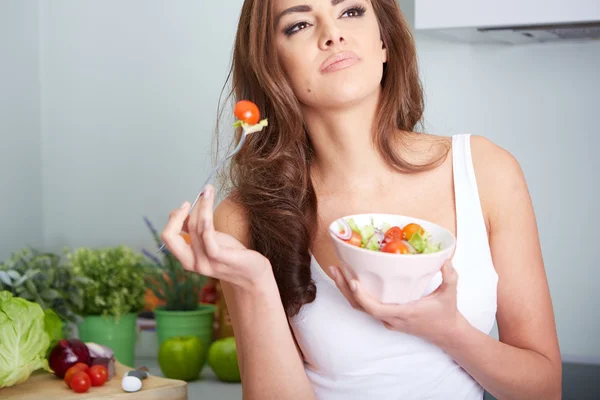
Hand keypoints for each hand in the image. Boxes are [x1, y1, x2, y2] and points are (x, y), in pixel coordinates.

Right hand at [161, 184, 269, 290]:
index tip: (187, 204)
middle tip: (195, 198)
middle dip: (178, 213)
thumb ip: (194, 231)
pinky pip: (208, 239)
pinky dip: (206, 222)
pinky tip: (208, 209)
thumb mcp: (209, 241)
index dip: (173, 218)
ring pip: (195, 229)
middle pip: (171, 236)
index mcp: (187, 258)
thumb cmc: (232, 255)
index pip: (168, 237)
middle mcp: (192, 262)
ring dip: (201, 206)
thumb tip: (178, 213)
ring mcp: (205, 262)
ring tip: (208, 191)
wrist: (253, 275)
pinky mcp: (221, 259)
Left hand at [329, 260, 462, 346]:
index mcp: (405, 313)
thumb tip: (445, 259)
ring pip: (361, 308)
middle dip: (345, 288)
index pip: (377, 309)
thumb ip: (449, 276)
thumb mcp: (451, 293)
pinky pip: (366, 307)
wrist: (446, 333)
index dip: (363, 297)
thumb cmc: (446, 312)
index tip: (353, 281)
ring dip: (346, 291)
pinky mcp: (386, 318)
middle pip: (361, 307)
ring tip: (337, 271)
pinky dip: (355, 294)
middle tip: (335, 268)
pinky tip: (350, 279)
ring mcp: (387, 320)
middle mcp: (392, 319)